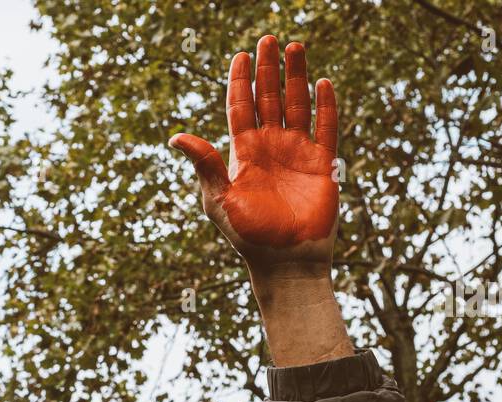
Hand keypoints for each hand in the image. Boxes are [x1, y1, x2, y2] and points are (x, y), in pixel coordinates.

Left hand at [170, 36, 337, 274]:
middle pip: (268, 98)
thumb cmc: (248, 236)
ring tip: (295, 46)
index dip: (240, 81)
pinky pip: (326, 128)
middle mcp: (270, 148)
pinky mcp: (321, 165)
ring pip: (296, 105)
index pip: (240, 108)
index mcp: (244, 153)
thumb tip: (175, 137)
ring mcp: (297, 154)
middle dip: (268, 69)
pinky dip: (325, 105)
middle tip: (269, 38)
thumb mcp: (219, 199)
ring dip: (296, 77)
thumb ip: (204, 165)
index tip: (241, 55)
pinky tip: (321, 82)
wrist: (285, 262)